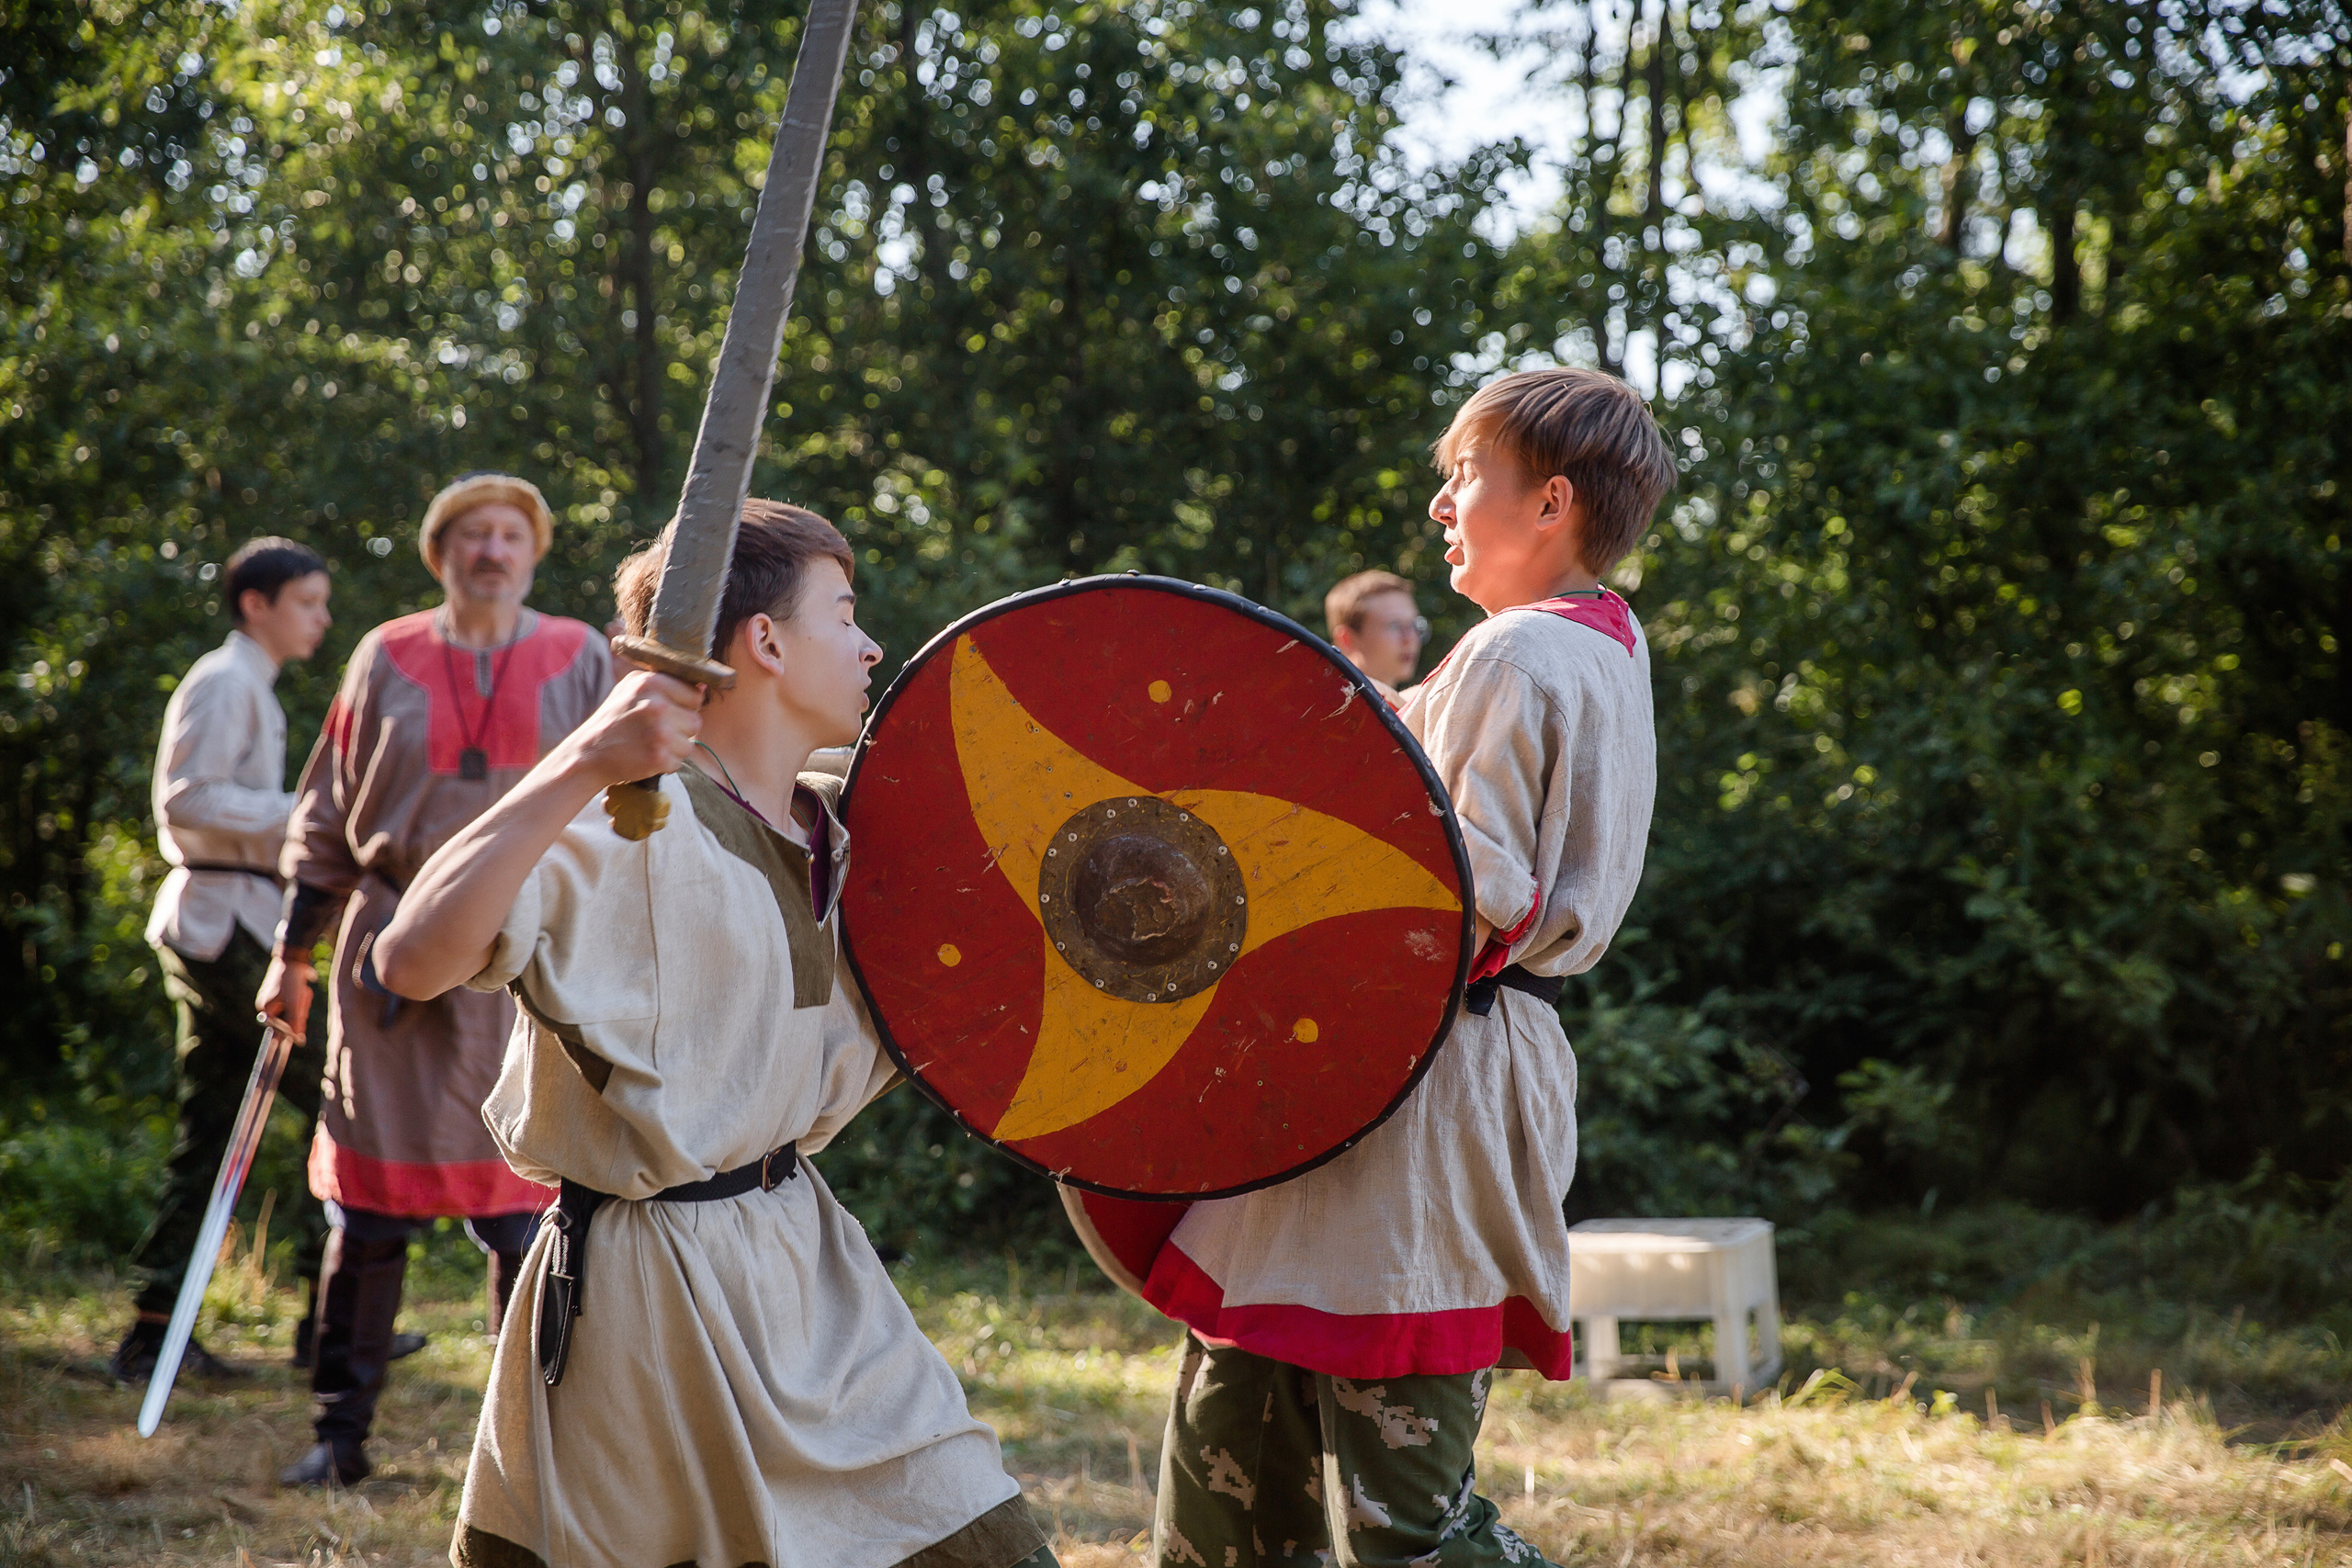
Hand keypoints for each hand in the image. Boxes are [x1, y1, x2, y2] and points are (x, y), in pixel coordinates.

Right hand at [257, 954, 315, 1042]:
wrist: (295, 959)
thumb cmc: (292, 982)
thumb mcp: (295, 1004)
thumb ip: (296, 1023)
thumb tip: (299, 1040)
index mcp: (265, 1009)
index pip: (279, 1028)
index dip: (291, 1031)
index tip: (300, 1038)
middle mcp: (268, 1005)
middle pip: (289, 1019)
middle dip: (299, 1011)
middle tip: (301, 997)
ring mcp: (277, 998)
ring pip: (296, 1010)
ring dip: (303, 1002)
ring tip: (302, 990)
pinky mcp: (286, 993)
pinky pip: (298, 1001)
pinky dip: (303, 996)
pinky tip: (303, 986)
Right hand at [563, 669, 703, 787]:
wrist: (587, 753)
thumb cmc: (613, 720)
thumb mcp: (631, 689)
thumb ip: (664, 683)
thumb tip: (702, 686)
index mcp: (652, 682)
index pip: (695, 696)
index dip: (683, 708)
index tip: (666, 714)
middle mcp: (656, 705)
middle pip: (695, 722)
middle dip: (680, 730)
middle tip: (655, 732)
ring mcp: (658, 732)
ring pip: (689, 744)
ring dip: (673, 749)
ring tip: (649, 744)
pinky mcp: (658, 756)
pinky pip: (678, 763)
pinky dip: (665, 765)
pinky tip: (646, 757)